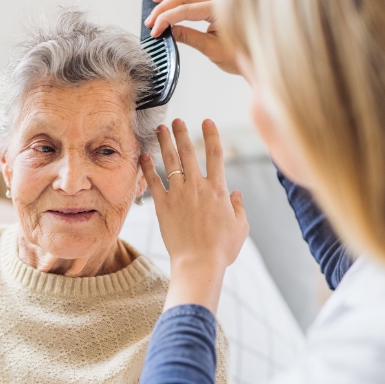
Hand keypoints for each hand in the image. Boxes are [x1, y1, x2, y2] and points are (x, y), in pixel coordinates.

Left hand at [140, 119, 248, 313]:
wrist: (199, 263)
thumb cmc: (222, 248)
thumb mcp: (240, 227)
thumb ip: (239, 207)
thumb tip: (237, 194)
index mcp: (218, 189)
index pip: (215, 154)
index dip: (211, 134)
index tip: (206, 121)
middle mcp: (197, 186)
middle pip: (188, 152)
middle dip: (182, 132)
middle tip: (176, 120)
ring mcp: (179, 194)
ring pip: (170, 161)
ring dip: (164, 142)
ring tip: (160, 128)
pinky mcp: (163, 205)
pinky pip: (153, 181)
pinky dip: (148, 168)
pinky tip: (143, 156)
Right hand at [144, 0, 239, 73]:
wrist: (256, 57)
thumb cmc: (239, 55)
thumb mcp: (212, 49)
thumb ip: (190, 37)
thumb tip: (169, 30)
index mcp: (218, 11)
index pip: (184, 10)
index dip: (166, 19)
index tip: (154, 31)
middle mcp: (218, 0)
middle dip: (163, 8)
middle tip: (149, 22)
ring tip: (155, 0)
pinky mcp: (217, 3)